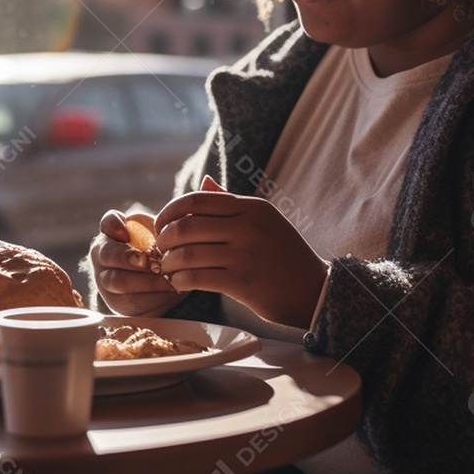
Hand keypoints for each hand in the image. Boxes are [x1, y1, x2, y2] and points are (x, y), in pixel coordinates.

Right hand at [89, 210, 181, 317]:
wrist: (156, 282)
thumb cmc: (157, 250)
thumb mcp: (157, 233)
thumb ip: (163, 225)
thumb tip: (184, 217)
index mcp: (112, 232)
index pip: (108, 222)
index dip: (115, 226)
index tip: (126, 233)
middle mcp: (102, 255)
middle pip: (108, 254)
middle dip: (128, 258)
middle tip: (147, 260)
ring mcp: (105, 280)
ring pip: (118, 281)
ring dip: (145, 280)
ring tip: (167, 277)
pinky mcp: (116, 303)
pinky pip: (130, 301)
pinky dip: (152, 297)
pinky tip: (168, 290)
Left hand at [155, 176, 328, 327]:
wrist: (314, 292)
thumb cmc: (285, 255)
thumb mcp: (265, 221)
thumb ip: (232, 203)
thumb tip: (205, 182)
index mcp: (252, 207)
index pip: (198, 199)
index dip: (171, 210)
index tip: (161, 224)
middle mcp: (248, 226)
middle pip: (187, 226)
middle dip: (164, 238)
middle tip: (160, 248)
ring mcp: (245, 254)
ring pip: (188, 253)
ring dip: (169, 262)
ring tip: (166, 267)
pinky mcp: (242, 282)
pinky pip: (197, 277)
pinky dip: (180, 280)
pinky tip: (178, 283)